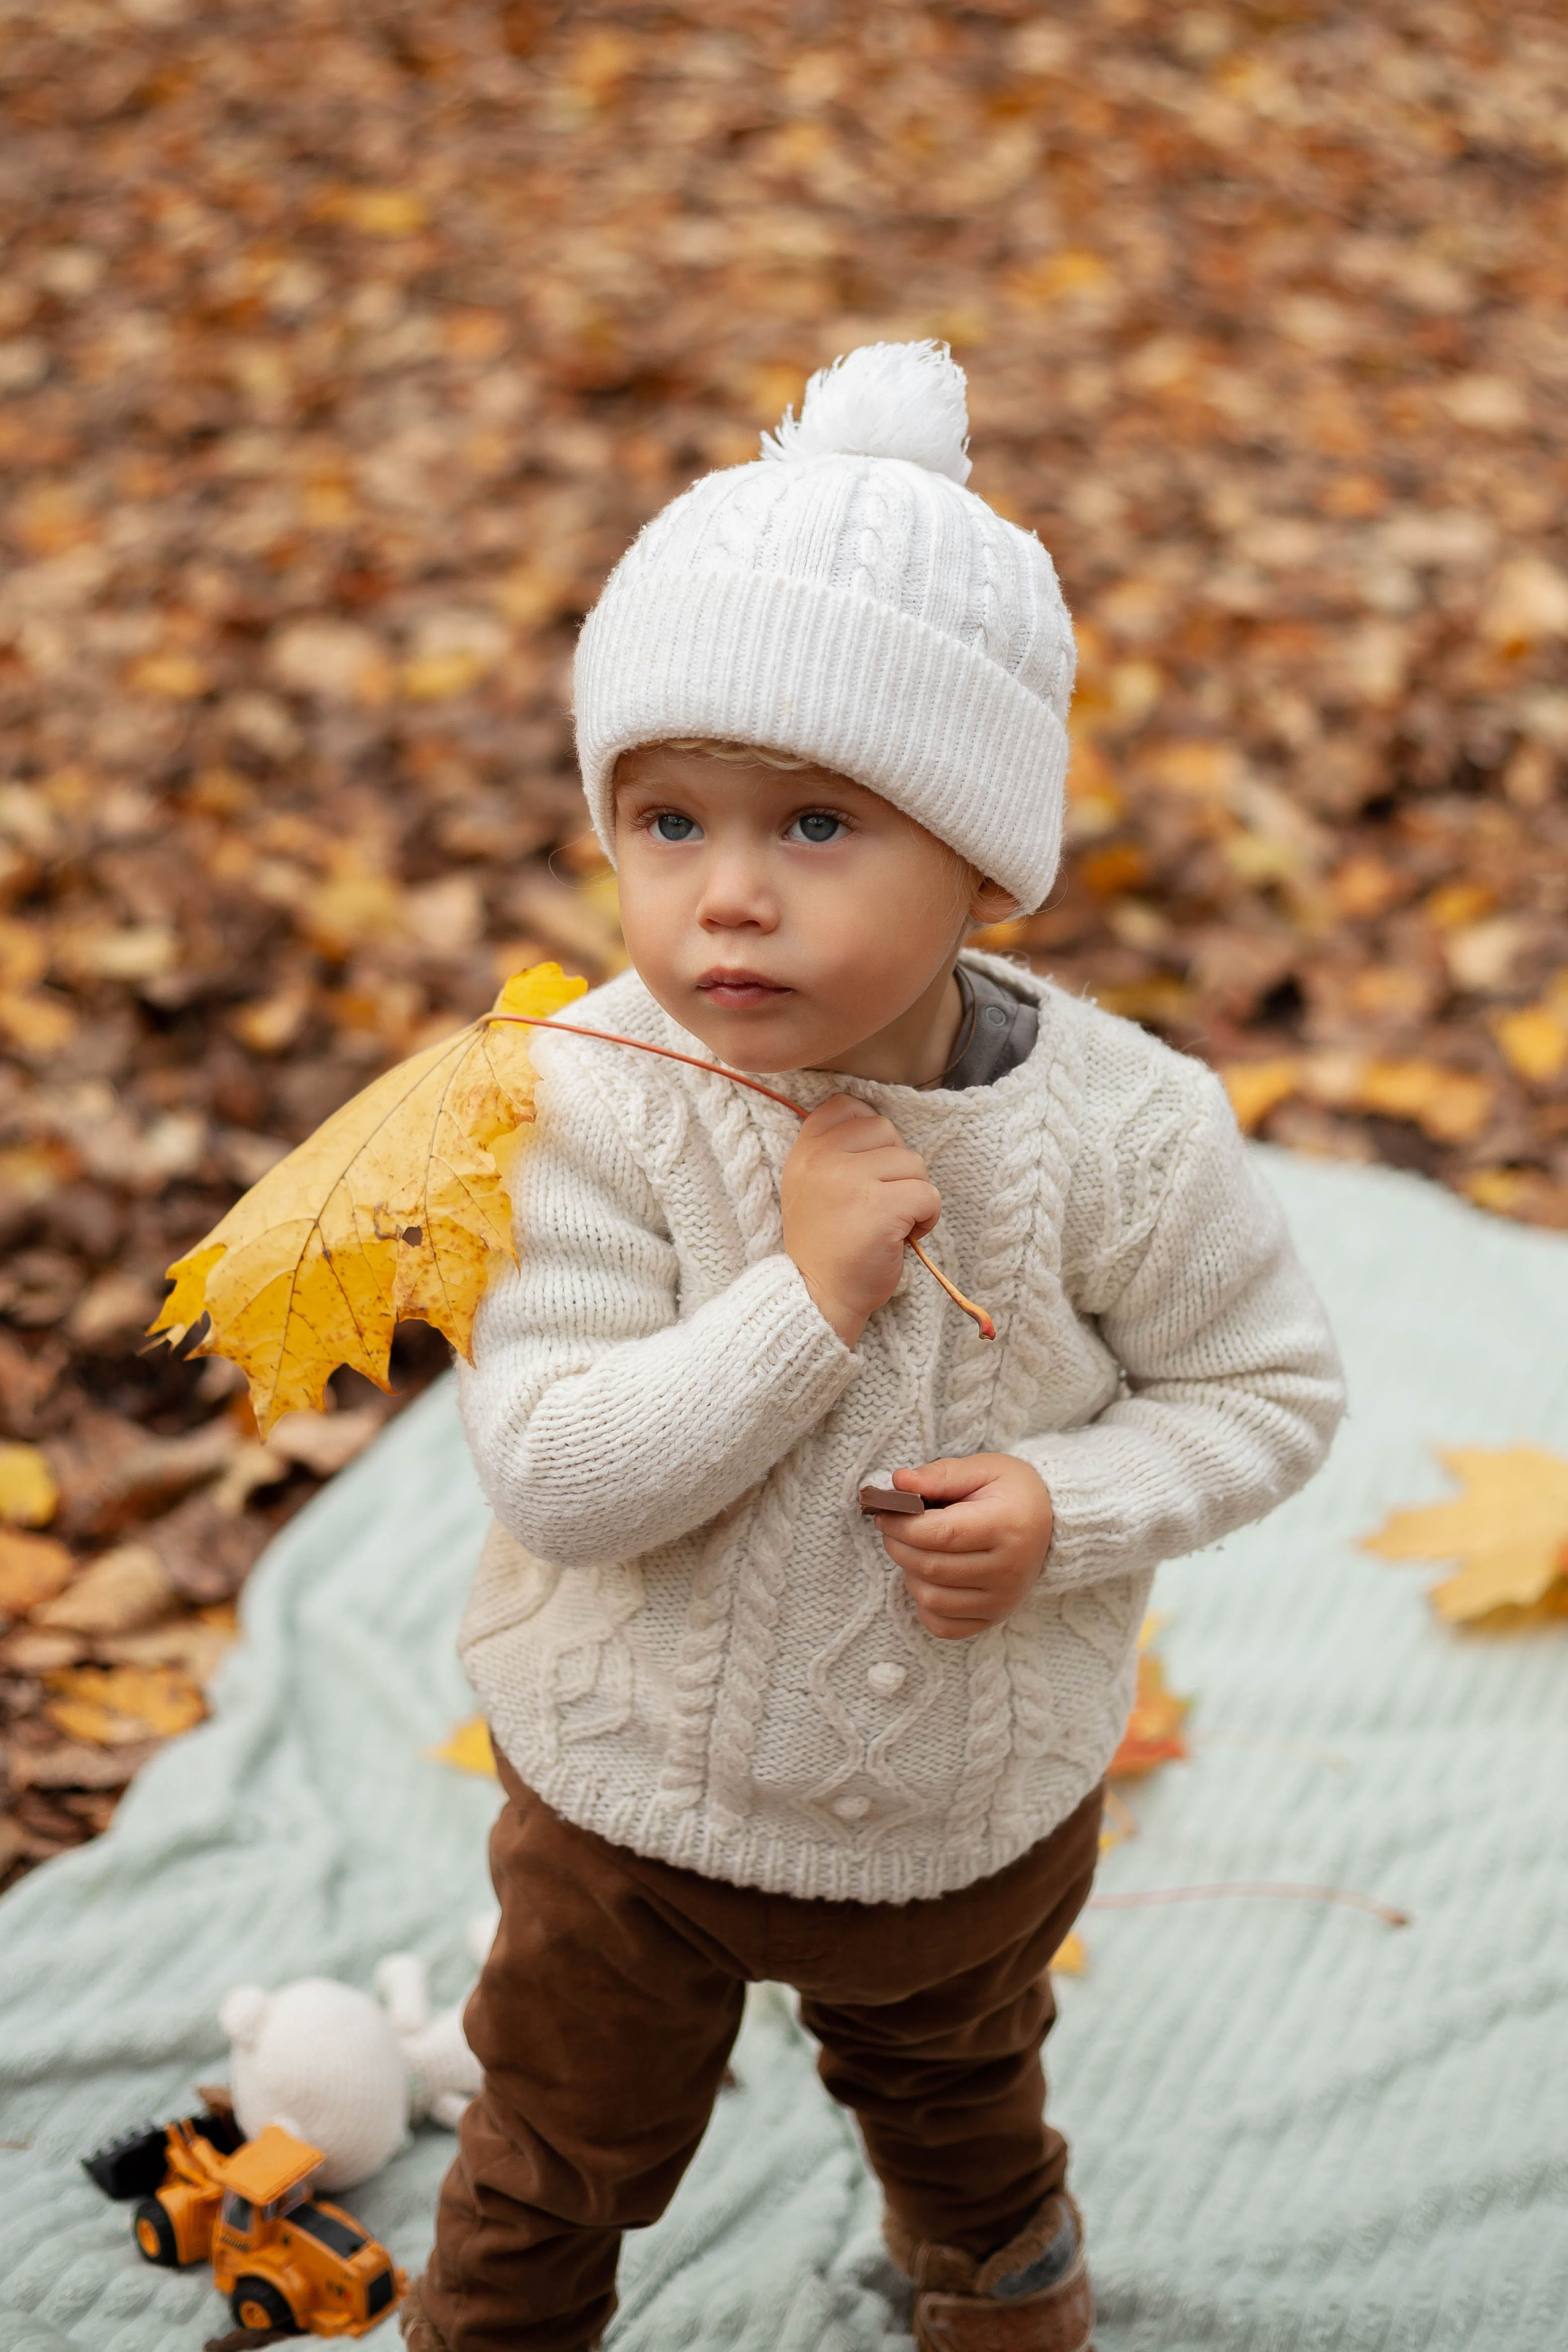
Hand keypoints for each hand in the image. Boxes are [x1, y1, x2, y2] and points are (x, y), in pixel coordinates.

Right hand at [782, 1095, 940, 1347]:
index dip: (869, 1130)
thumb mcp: (811, 1185)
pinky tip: (907, 1235)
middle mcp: (823, 1159)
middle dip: (896, 1166)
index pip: (847, 1105)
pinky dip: (928, 1216)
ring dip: (913, 1193)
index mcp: (805, 1150)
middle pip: (887, 1130)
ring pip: (913, 1162)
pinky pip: (928, 1194)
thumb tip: (886, 1132)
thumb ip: (835, 1152)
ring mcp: (851, 1180)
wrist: (817, 1296)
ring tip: (892, 1221)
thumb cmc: (825, 1244)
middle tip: (881, 1201)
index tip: (868, 1166)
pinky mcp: (881, 1207)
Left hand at [876, 1454, 1053, 1639]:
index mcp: (1006, 1526)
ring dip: (909, 1574)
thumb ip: (941, 1474)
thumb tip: (899, 1481)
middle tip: (892, 1528)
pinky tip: (929, 1579)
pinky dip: (925, 1605)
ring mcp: (1002, 1600)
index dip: (902, 1525)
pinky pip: (943, 1626)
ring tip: (915, 1550)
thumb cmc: (1011, 1492)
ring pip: (931, 1599)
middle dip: (898, 1546)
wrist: (1049, 1522)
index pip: (940, 1534)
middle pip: (931, 1567)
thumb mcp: (983, 1469)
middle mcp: (1008, 1570)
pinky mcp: (994, 1618)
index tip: (886, 1513)